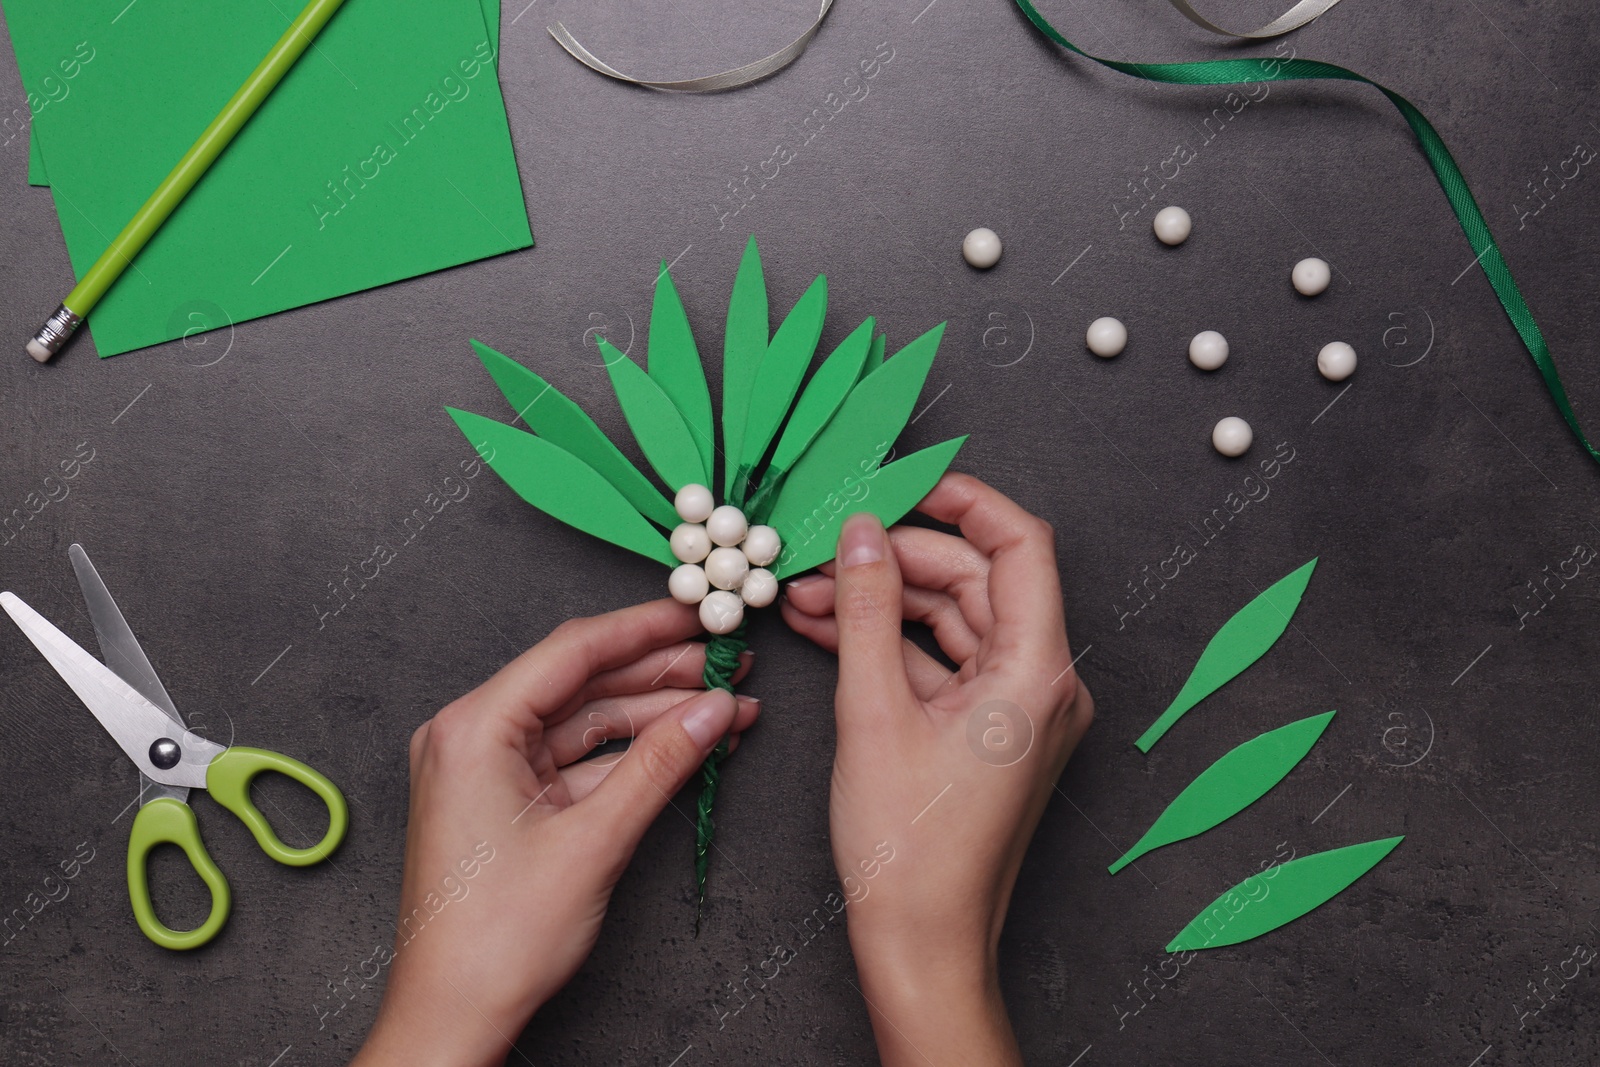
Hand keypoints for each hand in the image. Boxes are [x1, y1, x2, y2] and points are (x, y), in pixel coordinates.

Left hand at [352, 600, 758, 1066]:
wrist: (453, 1015)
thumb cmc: (494, 941)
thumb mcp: (594, 840)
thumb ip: (661, 764)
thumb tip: (712, 709)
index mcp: (472, 729)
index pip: (573, 651)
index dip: (645, 628)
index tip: (698, 614)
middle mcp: (471, 736)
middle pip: (582, 682)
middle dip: (660, 674)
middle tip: (725, 663)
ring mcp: (487, 768)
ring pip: (585, 721)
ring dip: (654, 716)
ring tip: (723, 707)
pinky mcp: (505, 799)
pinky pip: (576, 759)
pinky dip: (629, 755)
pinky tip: (684, 746)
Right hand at [782, 474, 1091, 1065]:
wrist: (922, 942)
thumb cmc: (908, 848)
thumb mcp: (873, 711)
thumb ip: (863, 609)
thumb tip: (858, 534)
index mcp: (1036, 671)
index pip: (1019, 544)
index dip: (962, 501)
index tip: (902, 483)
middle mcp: (1041, 683)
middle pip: (975, 580)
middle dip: (894, 559)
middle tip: (823, 547)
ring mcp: (1017, 709)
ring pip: (952, 619)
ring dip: (881, 601)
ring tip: (805, 591)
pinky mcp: (989, 731)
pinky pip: (942, 661)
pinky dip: (889, 642)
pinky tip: (826, 626)